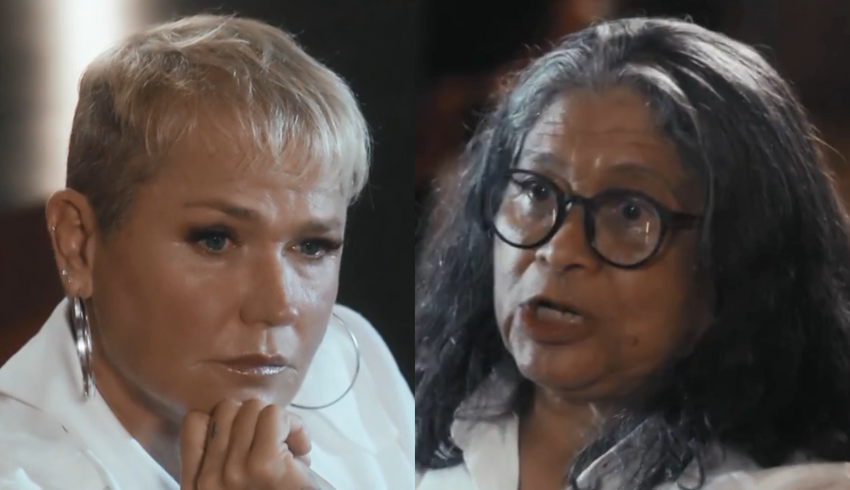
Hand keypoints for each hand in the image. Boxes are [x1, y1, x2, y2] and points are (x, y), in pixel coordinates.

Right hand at [179, 399, 334, 489]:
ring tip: (291, 454)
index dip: (229, 421)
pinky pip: (274, 415)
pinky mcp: (264, 467)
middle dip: (257, 419)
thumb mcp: (239, 481)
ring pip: (252, 408)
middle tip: (276, 447)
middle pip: (226, 409)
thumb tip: (234, 408)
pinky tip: (302, 451)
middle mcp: (206, 484)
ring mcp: (232, 476)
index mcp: (196, 487)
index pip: (194, 422)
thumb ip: (225, 455)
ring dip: (281, 424)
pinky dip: (295, 425)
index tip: (251, 442)